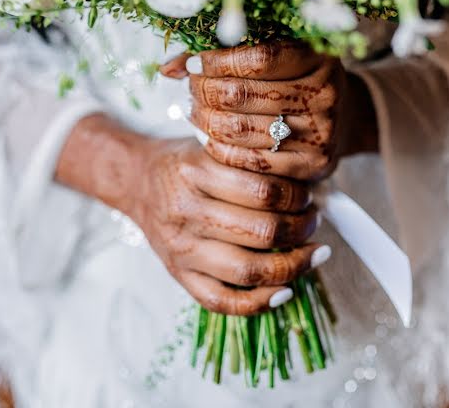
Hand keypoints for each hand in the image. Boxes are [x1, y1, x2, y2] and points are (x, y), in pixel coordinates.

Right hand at [130, 138, 331, 315]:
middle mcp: (186, 213)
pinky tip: (286, 290)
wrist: (135, 181)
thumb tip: (309, 183)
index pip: (262, 192)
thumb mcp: (212, 145)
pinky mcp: (178, 275)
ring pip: (247, 271)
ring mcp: (181, 249)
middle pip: (261, 232)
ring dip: (292, 266)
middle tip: (313, 221)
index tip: (309, 195)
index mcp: (195, 173)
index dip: (297, 197)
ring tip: (312, 253)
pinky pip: (223, 301)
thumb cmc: (183, 162)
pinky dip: (260, 302)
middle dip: (300, 229)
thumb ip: (251, 161)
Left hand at [163, 41, 373, 180]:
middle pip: (242, 94)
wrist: (345, 117)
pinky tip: (211, 138)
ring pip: (241, 130)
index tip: (193, 64)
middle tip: (190, 90)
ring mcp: (320, 134)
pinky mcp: (312, 166)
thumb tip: (168, 68)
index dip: (217, 61)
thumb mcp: (276, 54)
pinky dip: (221, 150)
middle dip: (204, 91)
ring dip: (205, 121)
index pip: (257, 58)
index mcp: (317, 58)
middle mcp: (324, 95)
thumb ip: (225, 54)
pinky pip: (251, 162)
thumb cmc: (298, 78)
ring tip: (195, 112)